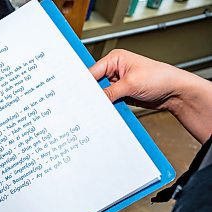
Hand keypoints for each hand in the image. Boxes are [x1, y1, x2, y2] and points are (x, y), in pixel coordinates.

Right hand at [90, 49, 211, 142]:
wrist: (175, 92)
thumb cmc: (160, 78)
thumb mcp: (131, 84)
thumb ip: (109, 92)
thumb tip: (95, 99)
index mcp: (115, 59)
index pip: (92, 71)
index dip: (85, 84)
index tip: (78, 96)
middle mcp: (114, 70)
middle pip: (95, 84)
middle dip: (93, 94)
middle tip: (87, 104)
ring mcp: (117, 83)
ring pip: (101, 94)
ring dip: (101, 102)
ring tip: (97, 108)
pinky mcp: (121, 94)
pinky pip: (109, 101)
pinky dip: (107, 107)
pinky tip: (105, 110)